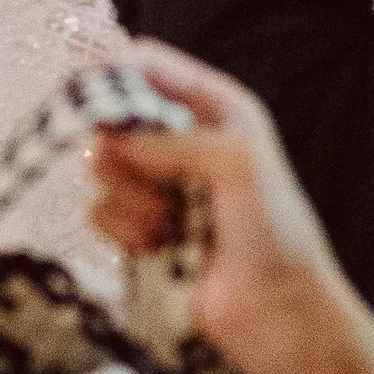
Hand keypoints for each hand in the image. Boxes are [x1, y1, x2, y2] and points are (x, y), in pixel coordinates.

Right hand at [87, 38, 342, 368]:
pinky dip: (127, 231)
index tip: (97, 98)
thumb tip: (112, 140)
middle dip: (126, 152)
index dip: (117, 72)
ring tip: (173, 223)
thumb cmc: (274, 229)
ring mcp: (155, 186)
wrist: (275, 309)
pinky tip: (161, 247)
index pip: (149, 64)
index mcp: (212, 108)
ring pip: (101, 168)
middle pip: (111, 116)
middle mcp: (180, 140)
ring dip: (134, 200)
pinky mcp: (137, 230)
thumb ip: (173, 140)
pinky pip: (100, 213)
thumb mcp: (238, 162)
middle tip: (160, 180)